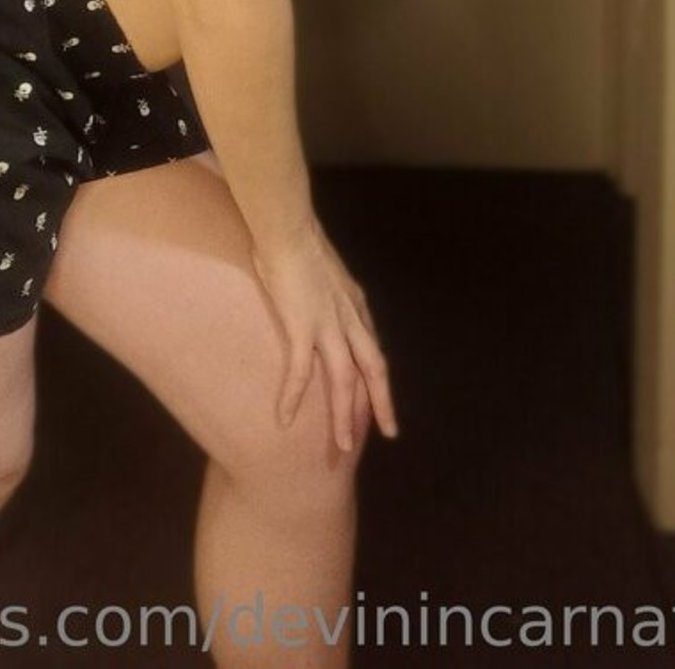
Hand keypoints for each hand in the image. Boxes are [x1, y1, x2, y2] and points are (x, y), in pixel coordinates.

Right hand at [251, 219, 397, 451]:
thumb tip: (314, 292)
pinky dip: (293, 397)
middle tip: (389, 432)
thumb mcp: (323, 267)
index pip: (372, 347)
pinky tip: (285, 419)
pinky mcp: (303, 328)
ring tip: (344, 445)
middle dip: (381, 403)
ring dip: (345, 415)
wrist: (288, 228)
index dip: (376, 376)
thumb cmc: (298, 238)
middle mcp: (350, 318)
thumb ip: (324, 285)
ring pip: (345, 381)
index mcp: (354, 303)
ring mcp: (329, 325)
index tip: (379, 395)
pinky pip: (300, 372)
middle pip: (372, 369)